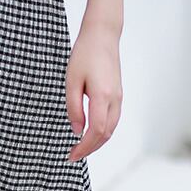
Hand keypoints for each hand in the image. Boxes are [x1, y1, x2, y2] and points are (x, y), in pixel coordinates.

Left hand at [65, 19, 122, 161]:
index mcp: (102, 96)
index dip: (84, 147)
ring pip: (111, 128)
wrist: (103, 35)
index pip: (96, 131)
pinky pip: (112, 120)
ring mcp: (119, 97)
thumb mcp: (72, 81)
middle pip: (106, 134)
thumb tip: (76, 130)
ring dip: (96, 142)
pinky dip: (102, 131)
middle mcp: (115, 99)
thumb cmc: (85, 54)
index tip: (71, 155)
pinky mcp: (118, 94)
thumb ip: (74, 107)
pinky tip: (90, 132)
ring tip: (80, 147)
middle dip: (89, 148)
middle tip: (73, 155)